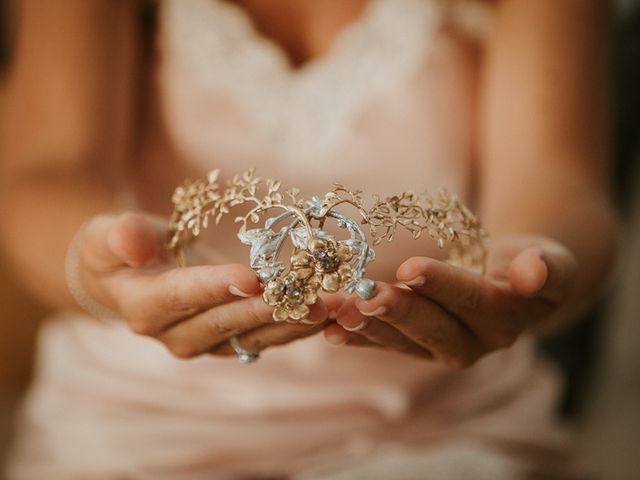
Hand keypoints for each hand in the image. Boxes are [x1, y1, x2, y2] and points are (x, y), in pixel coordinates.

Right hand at [75, 212, 333, 358]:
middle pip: (229, 322)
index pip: (184, 297)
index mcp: (146, 308)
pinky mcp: (232, 340)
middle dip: (274, 310)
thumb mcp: (105, 236)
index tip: (253, 279)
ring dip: (299, 322)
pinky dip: (302, 325)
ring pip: (257, 336)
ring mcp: (208, 342)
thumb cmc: (116, 252)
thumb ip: (119, 236)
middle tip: (316, 298)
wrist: (128, 280)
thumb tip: (129, 240)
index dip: (217, 288)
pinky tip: (334, 313)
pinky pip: (269, 336)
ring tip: (338, 306)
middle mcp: (177, 335)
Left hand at [324, 235, 577, 367]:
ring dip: (367, 328)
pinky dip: (357, 338)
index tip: (410, 268)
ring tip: (335, 312)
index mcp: (507, 320)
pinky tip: (329, 331)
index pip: (473, 301)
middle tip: (362, 297)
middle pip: (432, 329)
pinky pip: (385, 344)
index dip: (443, 286)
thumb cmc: (530, 264)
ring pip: (402, 341)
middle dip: (395, 312)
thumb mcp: (550, 260)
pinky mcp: (416, 345)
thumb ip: (547, 268)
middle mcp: (474, 344)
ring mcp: (441, 349)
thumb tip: (534, 272)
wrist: (515, 284)